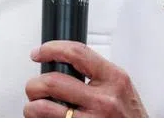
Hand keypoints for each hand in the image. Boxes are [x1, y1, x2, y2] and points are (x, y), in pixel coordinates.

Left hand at [24, 41, 146, 116]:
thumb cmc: (131, 119)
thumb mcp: (121, 89)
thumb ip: (97, 75)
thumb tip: (61, 64)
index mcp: (114, 79)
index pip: (76, 52)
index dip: (50, 49)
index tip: (38, 53)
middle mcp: (106, 100)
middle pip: (53, 82)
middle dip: (34, 85)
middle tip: (33, 89)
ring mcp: (95, 120)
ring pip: (45, 109)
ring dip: (32, 108)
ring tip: (34, 108)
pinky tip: (43, 120)